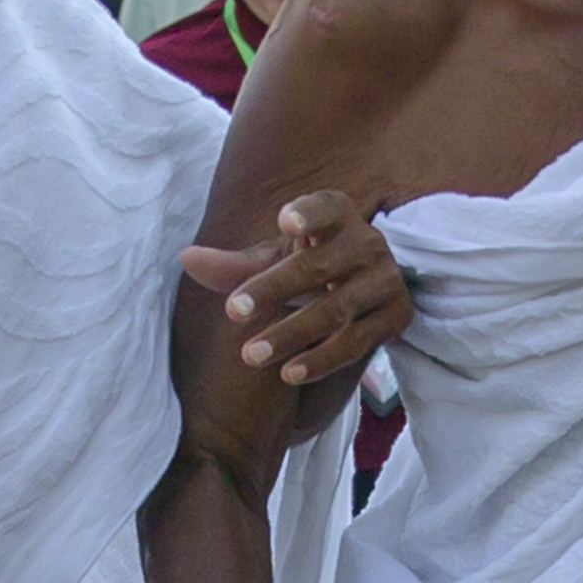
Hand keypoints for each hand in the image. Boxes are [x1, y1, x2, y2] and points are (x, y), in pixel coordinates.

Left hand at [179, 190, 408, 390]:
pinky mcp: (396, 315)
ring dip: (291, 333)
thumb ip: (233, 267)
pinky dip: (321, 359)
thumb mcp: (271, 266)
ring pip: (336, 309)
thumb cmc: (307, 272)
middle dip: (274, 289)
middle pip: (318, 266)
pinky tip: (288, 374)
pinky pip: (357, 342)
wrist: (361, 302)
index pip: (325, 208)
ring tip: (250, 355)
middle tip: (233, 311)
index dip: (307, 214)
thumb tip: (186, 258)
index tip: (284, 223)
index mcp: (337, 216)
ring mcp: (385, 279)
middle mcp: (367, 243)